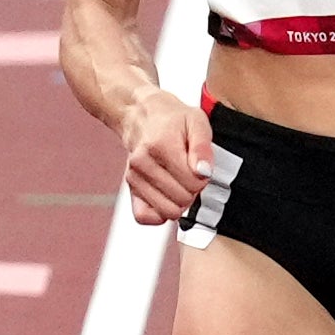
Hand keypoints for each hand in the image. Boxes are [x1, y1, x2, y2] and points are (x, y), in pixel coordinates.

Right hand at [117, 87, 214, 224]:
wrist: (143, 117)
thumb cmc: (172, 121)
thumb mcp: (196, 122)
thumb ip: (203, 147)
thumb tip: (203, 173)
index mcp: (160, 146)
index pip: (193, 183)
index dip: (203, 179)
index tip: (198, 167)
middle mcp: (142, 163)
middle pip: (181, 200)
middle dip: (192, 191)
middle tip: (189, 174)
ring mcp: (134, 177)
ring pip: (167, 212)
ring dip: (179, 202)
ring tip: (179, 183)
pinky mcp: (130, 189)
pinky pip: (144, 216)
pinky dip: (159, 213)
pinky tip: (166, 198)